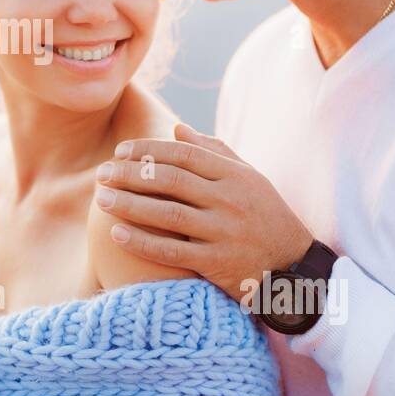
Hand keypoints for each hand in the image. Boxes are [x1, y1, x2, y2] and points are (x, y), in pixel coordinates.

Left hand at [93, 122, 313, 298]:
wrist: (292, 265)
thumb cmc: (264, 215)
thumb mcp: (248, 178)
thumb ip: (214, 153)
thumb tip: (178, 130)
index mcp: (235, 176)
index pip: (184, 155)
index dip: (148, 150)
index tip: (119, 152)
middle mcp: (230, 200)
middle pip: (171, 180)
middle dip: (131, 174)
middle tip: (102, 174)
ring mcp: (224, 232)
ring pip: (169, 214)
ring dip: (130, 205)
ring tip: (102, 199)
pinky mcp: (218, 263)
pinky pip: (173, 251)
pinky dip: (143, 242)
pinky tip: (117, 234)